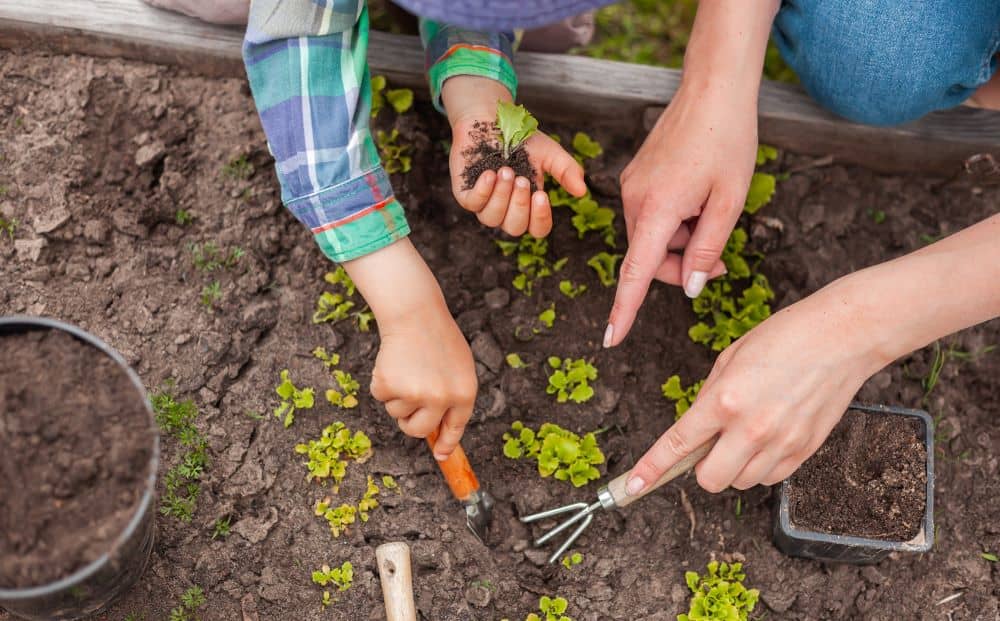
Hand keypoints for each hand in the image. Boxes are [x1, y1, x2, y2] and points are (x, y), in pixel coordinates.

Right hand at [343, 239, 477, 459]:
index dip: (447, 444)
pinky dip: (382, 383)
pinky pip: (381, 397)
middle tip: (408, 401)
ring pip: (397, 412)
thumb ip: (453, 396)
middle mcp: (442, 398)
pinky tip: (392, 363)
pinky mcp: (391, 386)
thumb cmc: (438, 338)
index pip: (455, 428)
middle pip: (419, 430)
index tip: (441, 455)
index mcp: (464, 393)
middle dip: (409, 422)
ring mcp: (416, 393)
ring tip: (406, 367)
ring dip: (396, 395)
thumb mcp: (459, 367)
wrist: (415, 313)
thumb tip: (439, 431)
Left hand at [442, 76, 586, 236]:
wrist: (494, 119)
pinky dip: (482, 192)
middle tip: (521, 179)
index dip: (540, 220)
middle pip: (514, 228)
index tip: (541, 195)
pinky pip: (472, 204)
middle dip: (519, 204)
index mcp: (529, 204)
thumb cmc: (522, 140)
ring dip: (501, 196)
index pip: (537, 229)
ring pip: (491, 219)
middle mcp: (506, 208)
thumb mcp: (550, 154)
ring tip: (505, 171)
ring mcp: (485, 203)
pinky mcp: (465, 193)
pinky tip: (489, 174)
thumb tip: (582, 191)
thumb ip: (566, 171)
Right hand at [604, 0, 778, 347]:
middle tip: (720, 262)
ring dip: (680, 241)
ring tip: (712, 213)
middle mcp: (634, 200)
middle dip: (681, 266)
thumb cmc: (727, 142)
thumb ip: (707, 249)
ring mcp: (630, 188)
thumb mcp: (729, 202)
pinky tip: (697, 198)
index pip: (636, 272)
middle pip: (649, 258)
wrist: (711, 91)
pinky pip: (651, 217)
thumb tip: (689, 288)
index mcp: (658, 209)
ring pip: (652, 239)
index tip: (611, 339)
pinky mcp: (635, 179)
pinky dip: (673, 222)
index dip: (625, 310)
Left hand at [624, 277, 885, 493]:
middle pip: (710, 480)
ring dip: (734, 466)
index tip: (632, 485)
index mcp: (724, 399)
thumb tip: (696, 430)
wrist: (842, 336)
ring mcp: (781, 443)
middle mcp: (751, 428)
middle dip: (703, 468)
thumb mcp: (730, 358)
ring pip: (741, 482)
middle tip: (712, 443)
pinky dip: (762, 466)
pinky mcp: (805, 451)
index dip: (651, 468)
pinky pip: (771, 478)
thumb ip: (709, 397)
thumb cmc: (785, 338)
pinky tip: (769, 437)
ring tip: (748, 432)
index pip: (678, 445)